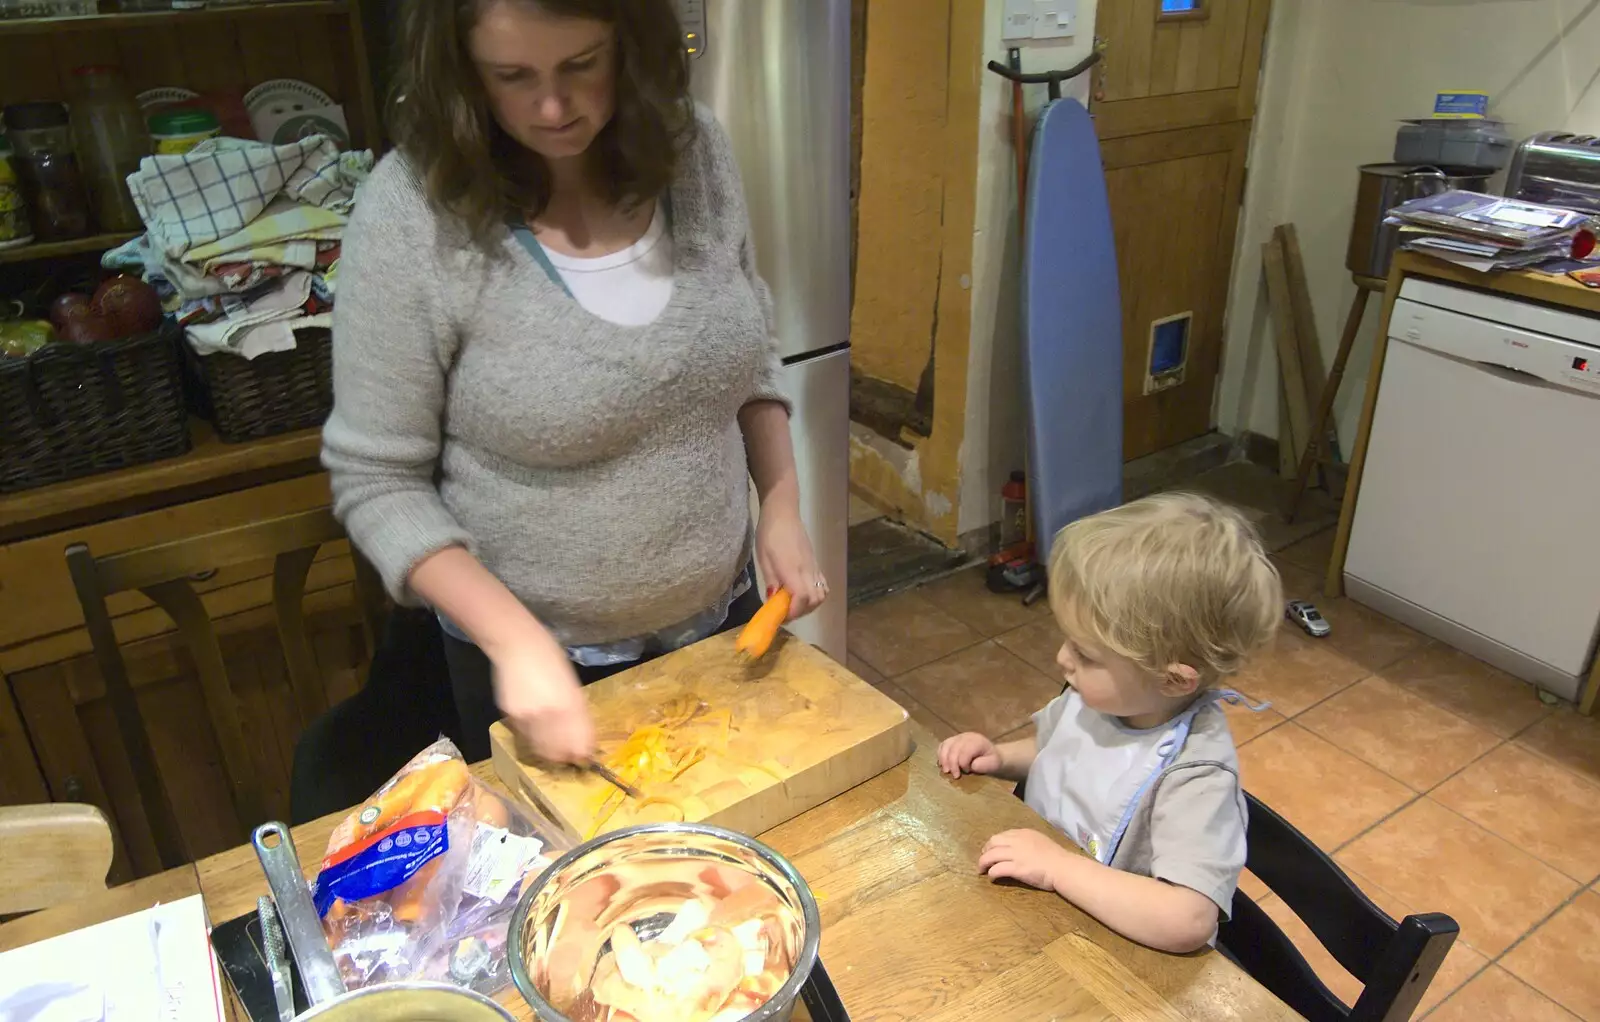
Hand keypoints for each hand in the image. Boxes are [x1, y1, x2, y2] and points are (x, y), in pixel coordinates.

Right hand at [490, 631, 594, 764]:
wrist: (519, 646)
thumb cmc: (552, 661)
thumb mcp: (574, 687)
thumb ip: (578, 715)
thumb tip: (583, 740)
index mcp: (570, 706)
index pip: (579, 745)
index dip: (583, 754)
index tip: (585, 756)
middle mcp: (549, 716)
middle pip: (558, 753)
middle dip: (565, 757)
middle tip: (568, 754)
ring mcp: (527, 718)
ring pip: (540, 749)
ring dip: (549, 751)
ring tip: (553, 743)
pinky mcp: (511, 717)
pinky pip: (525, 736)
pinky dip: (533, 737)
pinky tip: (536, 725)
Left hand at [755, 499, 825, 620]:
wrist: (783, 513)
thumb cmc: (769, 533)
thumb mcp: (763, 558)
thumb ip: (770, 580)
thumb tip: (772, 601)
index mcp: (791, 568)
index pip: (801, 597)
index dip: (793, 612)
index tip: (780, 616)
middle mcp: (807, 570)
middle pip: (814, 600)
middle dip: (800, 611)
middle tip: (784, 611)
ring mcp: (814, 567)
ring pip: (821, 594)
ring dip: (809, 605)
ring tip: (793, 603)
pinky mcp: (816, 563)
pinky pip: (822, 585)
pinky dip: (816, 595)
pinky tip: (802, 593)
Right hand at [937, 732, 1001, 777]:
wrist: (992, 755)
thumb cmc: (992, 761)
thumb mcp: (993, 764)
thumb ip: (983, 765)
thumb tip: (971, 766)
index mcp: (977, 741)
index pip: (965, 751)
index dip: (963, 764)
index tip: (968, 772)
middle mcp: (966, 736)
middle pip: (953, 748)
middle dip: (952, 764)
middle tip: (955, 776)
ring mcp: (958, 737)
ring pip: (946, 746)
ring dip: (944, 760)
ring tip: (946, 771)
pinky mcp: (953, 740)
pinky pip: (943, 745)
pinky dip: (941, 755)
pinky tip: (942, 764)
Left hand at [978, 829, 1075, 892]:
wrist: (1063, 867)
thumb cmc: (1057, 857)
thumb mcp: (1041, 841)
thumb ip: (1029, 842)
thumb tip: (1022, 848)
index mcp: (1023, 833)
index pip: (1002, 835)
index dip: (993, 843)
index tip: (990, 850)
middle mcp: (1017, 841)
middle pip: (992, 842)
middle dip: (985, 851)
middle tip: (983, 859)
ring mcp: (1015, 854)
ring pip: (990, 856)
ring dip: (983, 863)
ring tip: (981, 870)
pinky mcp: (1016, 868)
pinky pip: (997, 869)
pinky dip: (991, 873)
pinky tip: (992, 878)